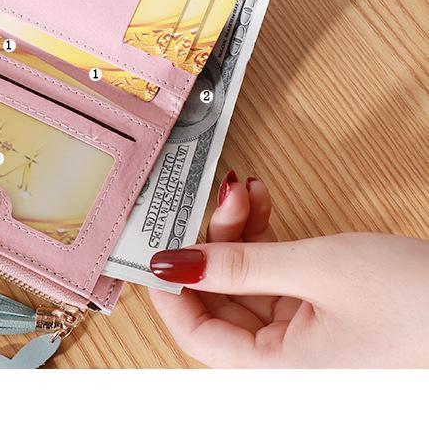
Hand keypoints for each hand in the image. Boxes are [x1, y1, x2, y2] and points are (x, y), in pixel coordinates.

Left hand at [149, 172, 428, 366]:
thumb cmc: (415, 301)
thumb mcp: (318, 270)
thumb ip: (240, 265)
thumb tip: (173, 264)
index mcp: (279, 369)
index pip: (197, 335)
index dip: (171, 289)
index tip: (158, 243)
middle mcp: (285, 360)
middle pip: (220, 300)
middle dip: (215, 242)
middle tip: (220, 197)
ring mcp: (301, 334)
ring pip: (245, 281)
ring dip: (240, 233)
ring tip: (245, 191)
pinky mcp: (318, 311)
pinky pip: (274, 275)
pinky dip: (266, 238)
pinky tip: (263, 203)